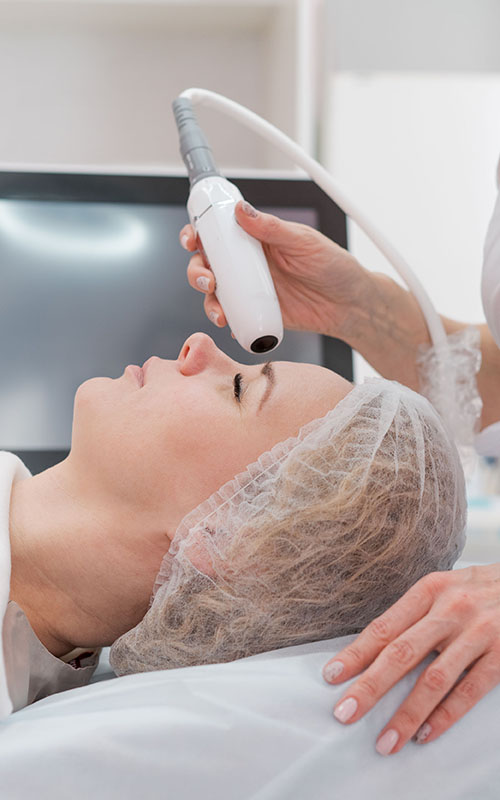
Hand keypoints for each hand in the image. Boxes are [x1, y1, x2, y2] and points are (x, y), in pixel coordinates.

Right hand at [179, 200, 370, 339]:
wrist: (350, 305)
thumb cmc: (334, 267)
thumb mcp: (304, 242)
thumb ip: (272, 228)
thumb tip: (240, 211)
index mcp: (256, 239)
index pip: (218, 232)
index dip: (198, 233)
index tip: (192, 238)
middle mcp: (248, 263)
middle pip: (207, 264)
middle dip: (197, 270)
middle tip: (208, 279)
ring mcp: (250, 290)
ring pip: (214, 293)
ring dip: (207, 300)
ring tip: (218, 309)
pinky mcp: (256, 314)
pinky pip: (232, 316)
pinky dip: (225, 320)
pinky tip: (229, 323)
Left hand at [322, 564, 499, 754]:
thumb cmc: (482, 590)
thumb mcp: (445, 589)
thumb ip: (415, 615)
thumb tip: (375, 649)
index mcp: (430, 590)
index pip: (385, 626)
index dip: (356, 653)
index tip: (332, 676)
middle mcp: (450, 609)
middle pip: (401, 652)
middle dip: (369, 686)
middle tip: (345, 712)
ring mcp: (478, 633)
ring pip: (434, 678)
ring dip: (407, 714)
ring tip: (386, 740)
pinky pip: (470, 690)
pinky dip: (446, 716)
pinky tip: (426, 734)